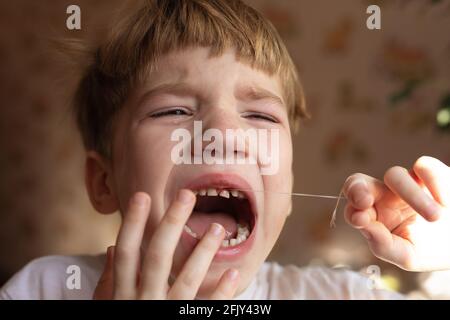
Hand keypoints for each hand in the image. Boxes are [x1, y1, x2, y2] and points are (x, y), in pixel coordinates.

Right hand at [93, 190, 239, 298]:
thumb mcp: (108, 308)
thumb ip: (108, 283)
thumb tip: (111, 249)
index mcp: (123, 295)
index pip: (126, 252)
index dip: (132, 223)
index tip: (142, 195)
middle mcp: (143, 302)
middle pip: (157, 257)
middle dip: (171, 224)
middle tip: (186, 195)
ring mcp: (165, 315)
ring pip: (186, 280)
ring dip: (203, 252)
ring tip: (219, 228)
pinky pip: (205, 310)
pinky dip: (221, 293)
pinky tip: (234, 273)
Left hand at [343, 156, 449, 271]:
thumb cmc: (433, 249)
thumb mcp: (407, 255)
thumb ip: (382, 245)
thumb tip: (364, 226)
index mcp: (376, 215)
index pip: (354, 206)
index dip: (353, 209)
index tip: (360, 219)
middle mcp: (386, 196)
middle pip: (359, 182)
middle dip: (356, 189)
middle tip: (364, 201)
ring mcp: (407, 182)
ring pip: (394, 175)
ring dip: (412, 195)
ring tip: (435, 217)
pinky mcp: (432, 172)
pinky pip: (424, 167)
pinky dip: (435, 182)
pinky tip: (445, 203)